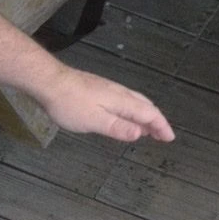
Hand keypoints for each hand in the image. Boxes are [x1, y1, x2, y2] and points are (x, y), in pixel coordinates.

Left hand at [37, 65, 173, 142]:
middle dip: (156, 121)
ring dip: (145, 116)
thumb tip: (140, 134)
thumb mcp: (94, 121)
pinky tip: (125, 117)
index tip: (169, 138)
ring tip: (147, 129)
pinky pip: (125, 100)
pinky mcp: (99, 88)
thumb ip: (118, 127)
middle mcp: (120, 93)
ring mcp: (109, 89)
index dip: (161, 126)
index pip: (149, 114)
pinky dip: (133, 111)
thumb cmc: (70, 103)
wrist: (49, 81)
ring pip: (135, 102)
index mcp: (122, 101)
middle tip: (162, 136)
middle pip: (145, 106)